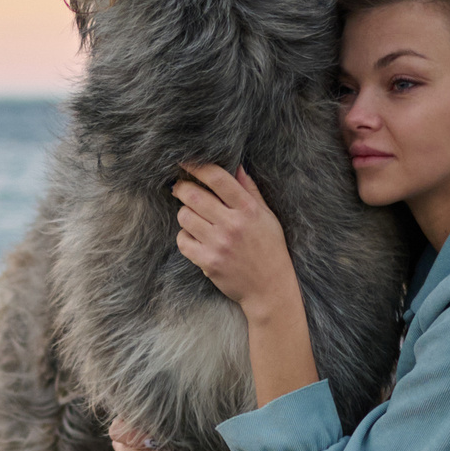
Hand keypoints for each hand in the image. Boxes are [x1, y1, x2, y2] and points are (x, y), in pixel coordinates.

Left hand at [173, 163, 297, 315]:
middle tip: (179, 187)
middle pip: (193, 195)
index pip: (218, 178)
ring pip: (184, 216)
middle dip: (181, 187)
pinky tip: (194, 237)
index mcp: (248, 209)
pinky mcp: (208, 262)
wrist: (270, 288)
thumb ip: (250, 191)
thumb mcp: (267, 216)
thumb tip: (236, 166)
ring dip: (184, 213)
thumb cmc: (270, 249)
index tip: (185, 161)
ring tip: (192, 216)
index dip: (197, 166)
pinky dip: (184, 236)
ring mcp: (219, 244)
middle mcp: (233, 224)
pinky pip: (182, 240)